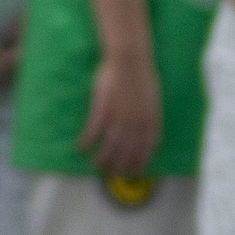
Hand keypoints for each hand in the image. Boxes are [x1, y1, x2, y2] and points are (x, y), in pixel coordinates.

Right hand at [77, 47, 160, 177]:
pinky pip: (93, 132)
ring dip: (101, 159)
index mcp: (150, 123)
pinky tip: (81, 147)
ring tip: (96, 165)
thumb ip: (150, 121)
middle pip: (125, 154)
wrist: (129, 61)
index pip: (144, 152)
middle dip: (118, 167)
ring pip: (109, 147)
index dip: (137, 164)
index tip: (131, 172)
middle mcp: (135, 126)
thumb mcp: (153, 103)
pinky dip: (86, 141)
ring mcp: (118, 119)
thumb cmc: (142, 78)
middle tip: (110, 174)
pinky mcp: (102, 110)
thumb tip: (148, 137)